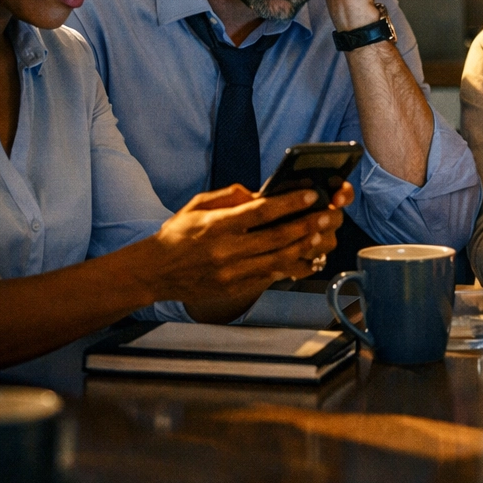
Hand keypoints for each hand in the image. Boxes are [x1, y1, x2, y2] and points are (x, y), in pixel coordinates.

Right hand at [149, 181, 353, 304]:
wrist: (153, 272)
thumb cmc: (178, 234)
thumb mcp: (198, 205)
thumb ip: (230, 197)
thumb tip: (260, 194)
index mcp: (217, 225)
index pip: (260, 212)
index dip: (289, 203)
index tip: (312, 194)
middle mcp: (226, 250)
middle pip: (276, 238)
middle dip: (307, 225)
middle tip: (329, 215)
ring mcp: (231, 273)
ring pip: (278, 261)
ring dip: (305, 247)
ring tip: (323, 235)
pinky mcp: (234, 288)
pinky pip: (269, 277)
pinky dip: (290, 267)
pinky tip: (306, 256)